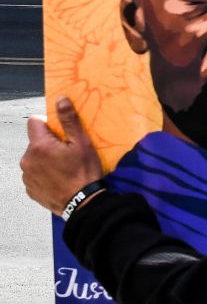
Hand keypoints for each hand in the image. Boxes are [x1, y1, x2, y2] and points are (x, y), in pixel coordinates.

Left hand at [20, 98, 103, 215]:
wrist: (82, 203)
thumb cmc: (84, 172)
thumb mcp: (82, 143)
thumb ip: (69, 120)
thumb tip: (60, 99)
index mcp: (39, 146)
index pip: (34, 122)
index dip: (48, 125)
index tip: (61, 134)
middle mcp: (27, 159)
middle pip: (35, 142)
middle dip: (48, 144)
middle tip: (67, 154)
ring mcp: (26, 176)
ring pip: (34, 158)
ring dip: (45, 160)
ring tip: (63, 169)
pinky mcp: (29, 189)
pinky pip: (34, 174)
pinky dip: (44, 174)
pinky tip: (58, 179)